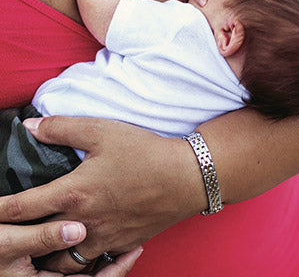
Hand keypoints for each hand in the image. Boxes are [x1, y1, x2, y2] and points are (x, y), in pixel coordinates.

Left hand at [0, 117, 204, 273]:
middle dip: (19, 241)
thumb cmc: (146, 153)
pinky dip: (82, 260)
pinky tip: (83, 247)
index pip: (21, 208)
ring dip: (50, 255)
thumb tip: (30, 126)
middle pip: (37, 243)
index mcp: (73, 194)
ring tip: (45, 247)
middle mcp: (83, 222)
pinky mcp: (123, 243)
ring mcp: (104, 237)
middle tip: (13, 235)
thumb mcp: (103, 131)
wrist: (189, 177)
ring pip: (64, 262)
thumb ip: (61, 128)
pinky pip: (94, 262)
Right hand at [0, 220, 138, 276]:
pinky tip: (96, 232)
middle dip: (115, 262)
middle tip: (135, 241)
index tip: (133, 252)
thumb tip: (78, 230)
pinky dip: (87, 248)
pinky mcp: (44, 261)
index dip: (115, 270)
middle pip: (92, 276)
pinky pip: (72, 260)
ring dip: (102, 253)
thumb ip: (41, 238)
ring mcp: (46, 272)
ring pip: (83, 267)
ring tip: (122, 235)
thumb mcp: (7, 243)